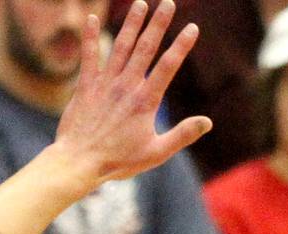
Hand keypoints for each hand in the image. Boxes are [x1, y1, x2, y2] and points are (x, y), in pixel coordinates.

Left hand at [51, 0, 210, 186]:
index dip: (181, 46)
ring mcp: (105, 84)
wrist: (80, 162)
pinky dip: (90, 37)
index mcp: (145, 101)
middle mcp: (126, 87)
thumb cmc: (119, 161)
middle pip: (145, 48)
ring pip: (120, 47)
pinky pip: (88, 57)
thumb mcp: (156, 153)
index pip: (168, 66)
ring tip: (140, 3)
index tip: (192, 28)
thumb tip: (207, 122)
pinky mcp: (85, 87)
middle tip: (168, 2)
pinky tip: (91, 17)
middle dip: (158, 23)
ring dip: (131, 24)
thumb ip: (182, 135)